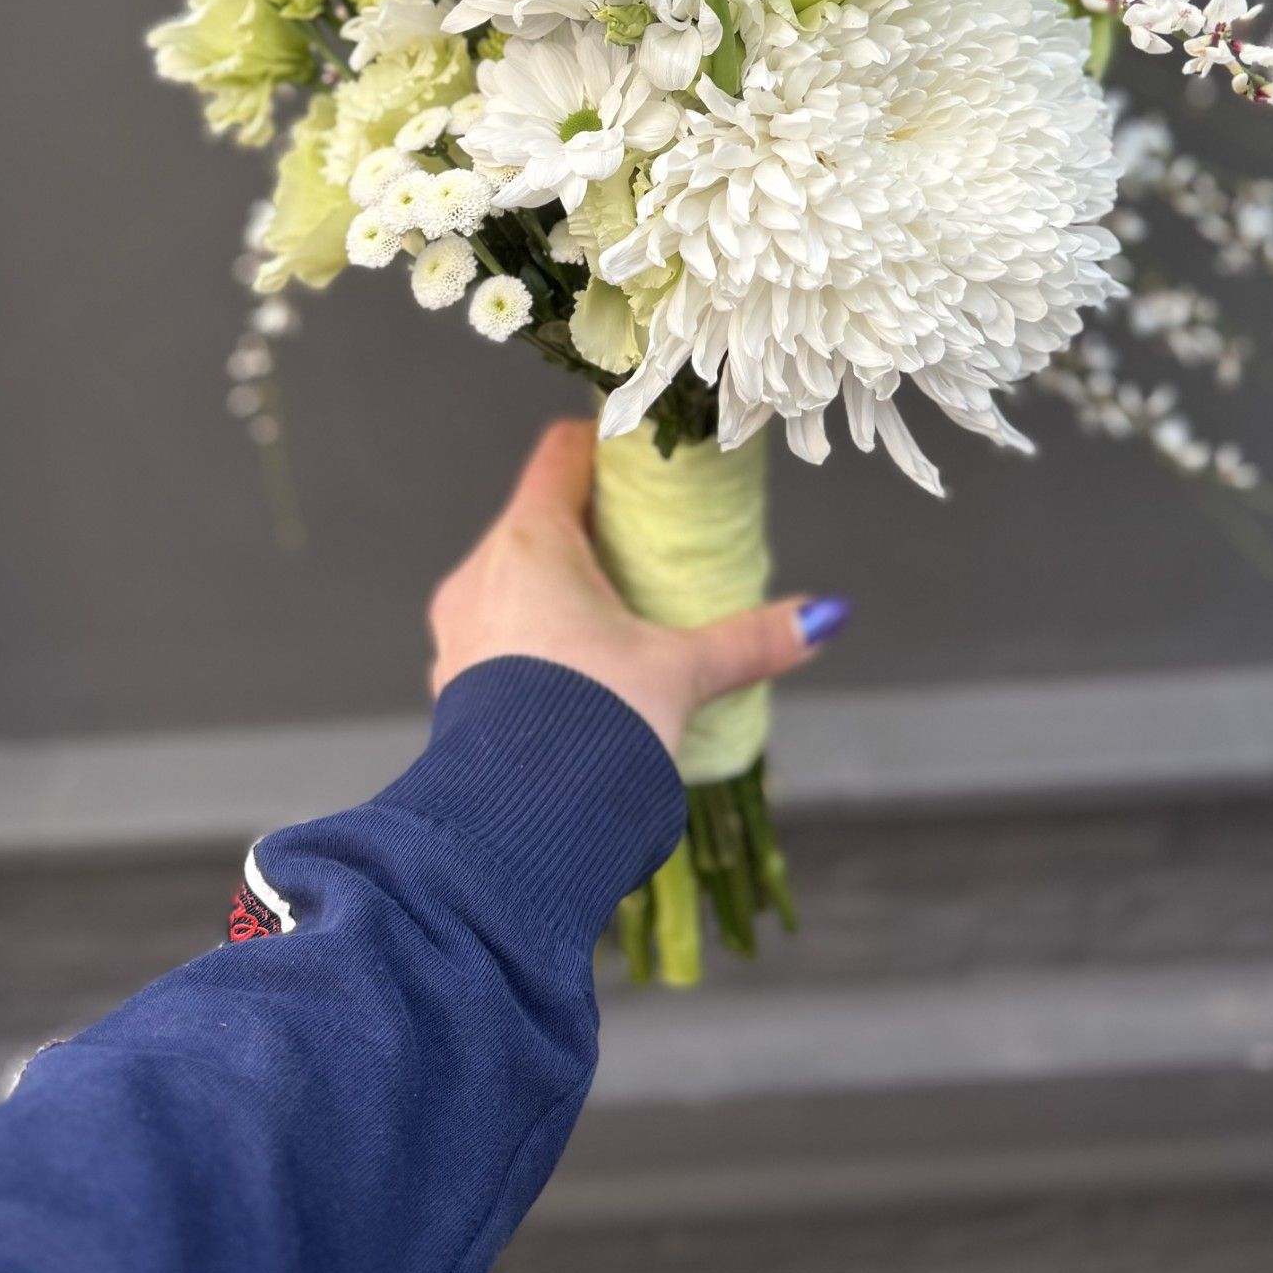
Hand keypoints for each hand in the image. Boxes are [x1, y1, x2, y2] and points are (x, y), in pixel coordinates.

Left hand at [428, 418, 848, 757]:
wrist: (516, 827)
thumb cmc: (590, 726)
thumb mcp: (681, 673)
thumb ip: (752, 640)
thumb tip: (822, 616)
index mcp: (531, 542)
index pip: (561, 453)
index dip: (603, 446)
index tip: (640, 461)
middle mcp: (480, 572)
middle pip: (538, 516)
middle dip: (589, 527)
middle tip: (645, 547)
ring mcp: (456, 629)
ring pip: (511, 577)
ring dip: (556, 585)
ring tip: (614, 616)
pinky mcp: (449, 681)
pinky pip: (494, 632)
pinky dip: (531, 636)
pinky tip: (574, 674)